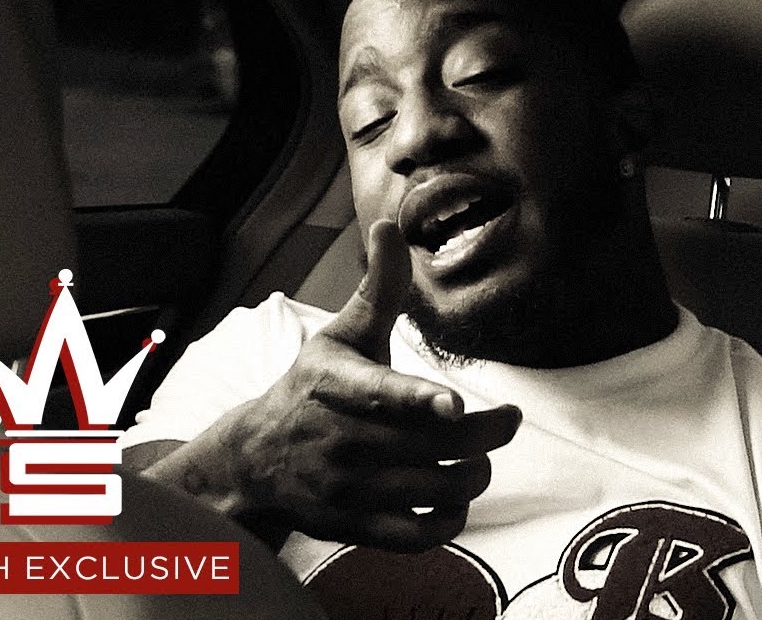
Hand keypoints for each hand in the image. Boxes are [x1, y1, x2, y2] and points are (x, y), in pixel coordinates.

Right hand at [230, 220, 521, 551]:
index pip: (382, 395)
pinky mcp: (357, 526)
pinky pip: (421, 536)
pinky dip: (452, 520)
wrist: (255, 461)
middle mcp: (343, 440)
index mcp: (338, 385)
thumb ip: (378, 289)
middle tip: (506, 420)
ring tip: (478, 455)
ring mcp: (350, 488)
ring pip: (439, 490)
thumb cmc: (310, 388)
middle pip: (436, 446)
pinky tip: (455, 498)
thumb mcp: (339, 335)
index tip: (454, 404)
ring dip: (476, 473)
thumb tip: (390, 224)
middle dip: (488, 434)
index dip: (420, 400)